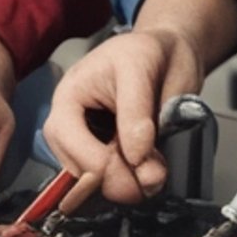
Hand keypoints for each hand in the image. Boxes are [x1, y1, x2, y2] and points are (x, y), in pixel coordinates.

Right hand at [44, 0, 236, 202]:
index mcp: (70, 93)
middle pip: (72, 163)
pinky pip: (105, 180)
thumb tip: (137, 161)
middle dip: (112, 178)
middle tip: (152, 179)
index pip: (66, 135)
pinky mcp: (104, 155)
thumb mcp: (143, 70)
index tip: (140, 168)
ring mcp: (88, 140)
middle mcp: (72, 120)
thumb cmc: (152, 52)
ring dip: (122, 184)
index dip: (98, 160)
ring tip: (154, 172)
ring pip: (89, 178)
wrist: (171, 53)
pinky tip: (147, 171)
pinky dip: (127, 183)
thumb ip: (137, 113)